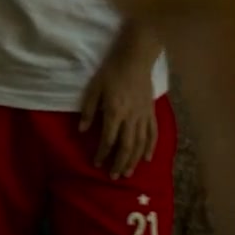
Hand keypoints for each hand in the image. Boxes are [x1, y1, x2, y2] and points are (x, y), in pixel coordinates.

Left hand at [78, 31, 160, 178]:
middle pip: (126, 146)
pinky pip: (153, 133)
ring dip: (134, 160)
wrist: (135, 58)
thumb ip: (89, 110)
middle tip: (114, 176)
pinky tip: (147, 158)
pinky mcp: (151, 112)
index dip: (102, 153)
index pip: (108, 139)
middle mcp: (130, 117)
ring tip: (128, 173)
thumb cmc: (111, 71)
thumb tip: (82, 130)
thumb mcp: (94, 88)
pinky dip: (150, 147)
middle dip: (119, 163)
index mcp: (115, 111)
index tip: (96, 163)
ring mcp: (143, 116)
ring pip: (140, 143)